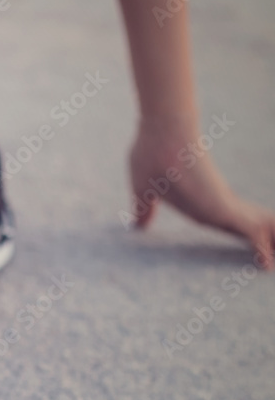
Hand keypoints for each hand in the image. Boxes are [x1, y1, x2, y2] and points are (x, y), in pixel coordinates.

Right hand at [128, 120, 273, 268]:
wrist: (162, 133)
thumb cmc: (150, 154)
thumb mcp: (143, 190)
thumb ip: (145, 208)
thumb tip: (138, 225)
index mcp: (203, 200)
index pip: (231, 223)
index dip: (245, 237)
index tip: (259, 249)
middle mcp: (218, 203)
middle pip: (253, 227)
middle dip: (269, 242)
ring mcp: (224, 205)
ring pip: (261, 230)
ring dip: (272, 245)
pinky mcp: (224, 208)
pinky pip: (252, 234)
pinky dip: (261, 249)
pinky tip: (266, 266)